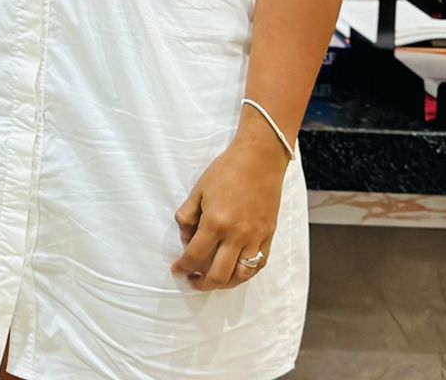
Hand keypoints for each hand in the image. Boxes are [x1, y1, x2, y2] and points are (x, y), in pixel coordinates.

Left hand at [171, 125, 289, 290]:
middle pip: (218, 274)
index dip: (183, 267)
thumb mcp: (198, 190)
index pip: (195, 255)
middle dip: (201, 283)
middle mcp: (236, 235)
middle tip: (192, 281)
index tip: (176, 270)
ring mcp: (255, 238)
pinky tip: (234, 273)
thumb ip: (187, 217)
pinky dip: (245, 275)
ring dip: (224, 284)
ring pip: (240, 275)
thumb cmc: (226, 171)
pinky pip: (258, 265)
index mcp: (215, 222)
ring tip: (212, 280)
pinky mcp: (269, 236)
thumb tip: (186, 240)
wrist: (259, 160)